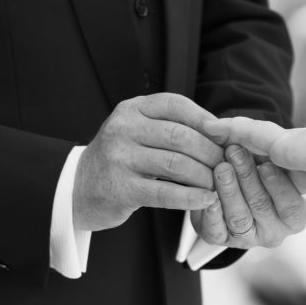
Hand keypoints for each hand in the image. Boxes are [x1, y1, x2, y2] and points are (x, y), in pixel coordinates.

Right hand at [74, 93, 223, 231]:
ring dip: (205, 176)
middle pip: (180, 136)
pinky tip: (206, 200)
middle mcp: (123, 128)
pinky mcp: (121, 188)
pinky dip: (190, 197)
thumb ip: (169, 125)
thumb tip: (219, 129)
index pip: (175, 104)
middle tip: (227, 164)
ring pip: (176, 164)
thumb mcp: (137, 131)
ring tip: (219, 184)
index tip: (225, 134)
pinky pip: (165, 192)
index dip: (204, 118)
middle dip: (210, 151)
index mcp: (132, 109)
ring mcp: (120, 158)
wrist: (78, 188)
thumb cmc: (119, 160)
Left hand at [190, 144, 305, 248]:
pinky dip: (211, 213)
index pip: (291, 206)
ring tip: (221, 168)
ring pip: (238, 217)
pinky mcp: (221, 239)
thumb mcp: (272, 164)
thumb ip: (275, 158)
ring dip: (229, 190)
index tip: (266, 165)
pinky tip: (209, 197)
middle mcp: (274, 232)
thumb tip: (270, 140)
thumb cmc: (258, 173)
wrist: (229, 189)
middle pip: (261, 207)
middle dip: (247, 177)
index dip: (278, 186)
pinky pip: (215, 230)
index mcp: (294, 217)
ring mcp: (247, 238)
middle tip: (235, 153)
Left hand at [202, 117, 305, 259]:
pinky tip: (210, 127)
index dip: (253, 191)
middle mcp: (295, 161)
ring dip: (228, 158)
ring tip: (207, 155)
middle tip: (216, 175)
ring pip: (247, 155)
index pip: (273, 185)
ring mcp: (286, 149)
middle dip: (234, 179)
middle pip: (253, 173)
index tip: (239, 197)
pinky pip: (247, 133)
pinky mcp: (281, 141)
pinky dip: (228, 129)